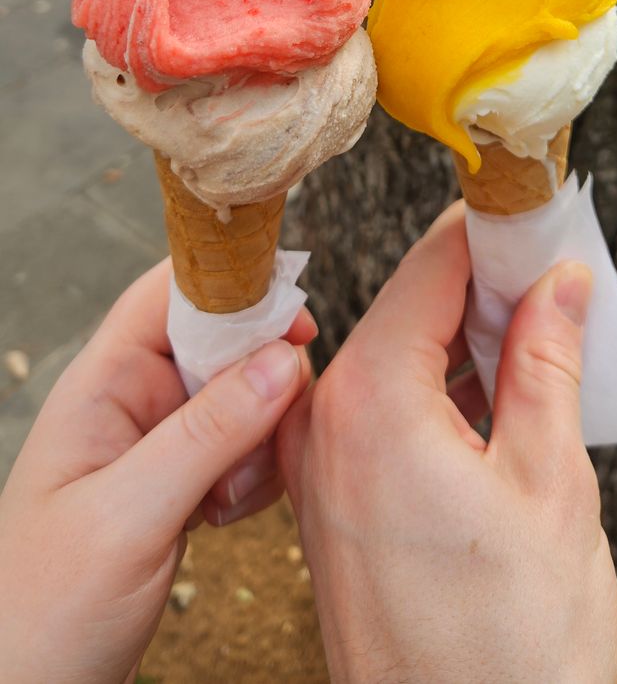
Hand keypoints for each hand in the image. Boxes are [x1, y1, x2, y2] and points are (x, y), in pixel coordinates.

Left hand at [0, 259, 312, 683]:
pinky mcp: (180, 484)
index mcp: (102, 384)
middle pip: (223, 340)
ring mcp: (158, 444)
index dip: (236, 286)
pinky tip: (226, 517)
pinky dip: (255, 474)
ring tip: (229, 498)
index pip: (172, 292)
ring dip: (260, 438)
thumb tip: (284, 360)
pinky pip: (243, 448)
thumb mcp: (128, 518)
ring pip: (244, 396)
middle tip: (267, 435)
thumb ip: (207, 435)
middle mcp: (133, 401)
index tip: (296, 318)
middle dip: (261, 379)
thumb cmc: (40, 611)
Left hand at [279, 204, 616, 683]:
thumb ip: (546, 362)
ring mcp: (317, 470)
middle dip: (478, 290)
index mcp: (370, 401)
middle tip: (548, 280)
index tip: (529, 214)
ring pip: (393, 362)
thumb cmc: (506, 648)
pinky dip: (435, 395)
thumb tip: (556, 284)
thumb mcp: (549, 481)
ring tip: (537, 342)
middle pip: (405, 311)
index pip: (427, 270)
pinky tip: (493, 400)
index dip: (486, 234)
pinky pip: (378, 416)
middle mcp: (324, 425)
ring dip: (460, 345)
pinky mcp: (326, 507)